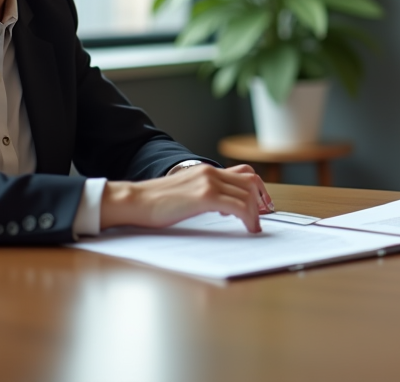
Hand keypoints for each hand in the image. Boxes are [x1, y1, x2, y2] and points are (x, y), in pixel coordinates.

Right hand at [100, 163, 270, 232]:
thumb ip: (204, 193)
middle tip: (263, 216)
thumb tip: (224, 207)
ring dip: (256, 212)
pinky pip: (238, 205)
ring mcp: (208, 183)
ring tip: (254, 227)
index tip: (263, 205)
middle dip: (262, 200)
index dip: (258, 189)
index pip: (243, 173)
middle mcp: (210, 172)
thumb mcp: (186, 192)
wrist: (135, 201)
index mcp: (206, 171)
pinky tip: (249, 228)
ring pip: (247, 194)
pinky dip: (249, 218)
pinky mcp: (204, 196)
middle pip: (251, 181)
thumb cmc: (155, 203)